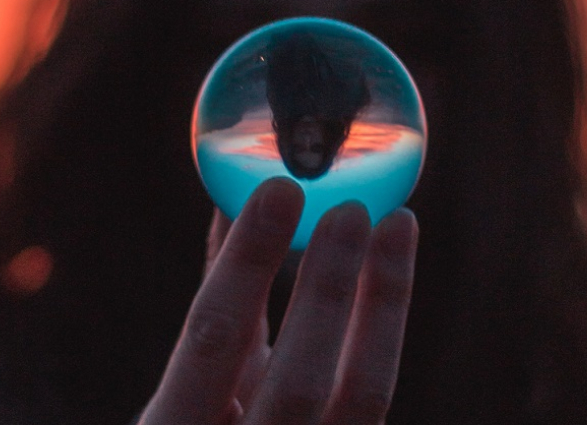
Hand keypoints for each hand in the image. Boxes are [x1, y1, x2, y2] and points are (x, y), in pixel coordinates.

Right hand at [140, 177, 418, 423]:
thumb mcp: (188, 386)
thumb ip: (218, 306)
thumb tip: (233, 204)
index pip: (214, 341)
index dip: (246, 265)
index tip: (277, 190)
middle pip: (299, 379)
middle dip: (329, 289)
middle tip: (353, 207)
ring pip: (360, 394)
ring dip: (383, 305)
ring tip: (398, 226)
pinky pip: (373, 397)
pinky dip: (385, 331)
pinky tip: (393, 277)